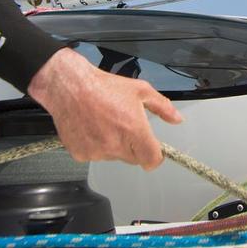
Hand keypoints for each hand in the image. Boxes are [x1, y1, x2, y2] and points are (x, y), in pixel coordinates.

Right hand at [27, 48, 182, 169]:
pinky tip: (92, 128)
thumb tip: (177, 119)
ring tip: (104, 123)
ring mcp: (97, 151)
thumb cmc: (103, 87)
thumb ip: (162, 107)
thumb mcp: (140, 90)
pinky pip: (95, 155)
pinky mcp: (81, 154)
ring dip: (113, 145)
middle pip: (134, 159)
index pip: (152, 160)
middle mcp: (115, 144)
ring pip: (114, 156)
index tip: (153, 150)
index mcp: (134, 130)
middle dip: (133, 147)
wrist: (69, 87)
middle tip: (124, 126)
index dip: (155, 156)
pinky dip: (95, 146)